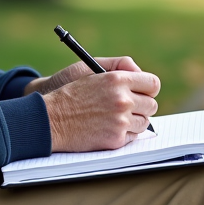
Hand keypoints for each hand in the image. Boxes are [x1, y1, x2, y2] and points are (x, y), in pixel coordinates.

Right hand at [38, 58, 159, 151]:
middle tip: (127, 106)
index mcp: (118, 80)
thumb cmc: (69, 91)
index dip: (148, 88)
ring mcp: (120, 121)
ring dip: (134, 120)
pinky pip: (133, 136)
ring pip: (144, 122)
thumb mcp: (90, 67)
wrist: (50, 119)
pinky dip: (124, 133)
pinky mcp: (115, 139)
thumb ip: (119, 64)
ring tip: (114, 117)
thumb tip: (139, 72)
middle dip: (141, 105)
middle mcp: (122, 100)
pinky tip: (108, 127)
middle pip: (152, 105)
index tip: (143, 92)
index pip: (153, 84)